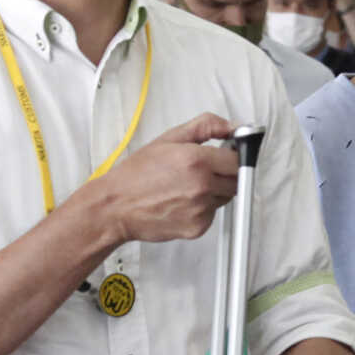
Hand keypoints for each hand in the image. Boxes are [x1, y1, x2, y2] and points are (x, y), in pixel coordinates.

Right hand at [99, 114, 239, 246]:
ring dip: (214, 191)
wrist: (116, 207)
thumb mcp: (168, 139)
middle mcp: (202, 186)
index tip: (227, 155)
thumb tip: (230, 126)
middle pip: (236, 181)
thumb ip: (205, 127)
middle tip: (203, 171)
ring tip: (187, 186)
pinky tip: (182, 201)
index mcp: (197, 161)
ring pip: (225, 198)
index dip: (234, 156)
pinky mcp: (197, 228)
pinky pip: (212, 215)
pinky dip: (202, 209)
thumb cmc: (136, 175)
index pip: (238, 160)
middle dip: (226, 174)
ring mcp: (201, 209)